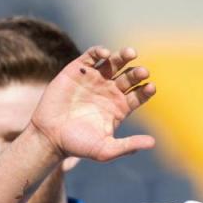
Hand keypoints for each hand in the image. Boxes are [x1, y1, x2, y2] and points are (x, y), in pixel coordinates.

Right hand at [30, 45, 156, 161]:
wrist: (50, 137)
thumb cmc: (79, 146)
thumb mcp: (106, 150)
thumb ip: (128, 146)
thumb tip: (152, 143)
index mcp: (120, 107)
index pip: (139, 95)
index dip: (146, 90)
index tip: (151, 87)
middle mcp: (110, 91)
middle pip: (129, 77)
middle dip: (137, 73)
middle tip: (143, 72)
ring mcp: (94, 80)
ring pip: (114, 63)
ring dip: (123, 56)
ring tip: (131, 53)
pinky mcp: (77, 71)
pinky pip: (91, 56)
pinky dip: (99, 52)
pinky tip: (105, 54)